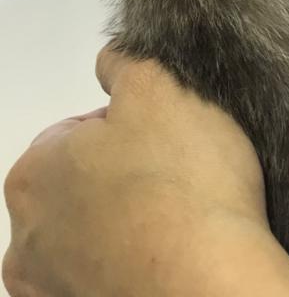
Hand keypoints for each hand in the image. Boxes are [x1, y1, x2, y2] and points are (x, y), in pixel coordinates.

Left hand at [3, 47, 288, 296]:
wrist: (213, 285)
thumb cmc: (184, 184)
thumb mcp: (160, 85)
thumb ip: (124, 62)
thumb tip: (111, 62)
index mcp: (33, 174)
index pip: (81, 132)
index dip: (133, 126)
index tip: (169, 137)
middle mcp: (27, 240)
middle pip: (83, 187)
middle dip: (124, 177)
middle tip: (179, 175)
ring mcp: (54, 290)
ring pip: (95, 238)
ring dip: (128, 226)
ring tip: (181, 220)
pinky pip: (109, 279)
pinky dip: (132, 267)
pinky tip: (171, 256)